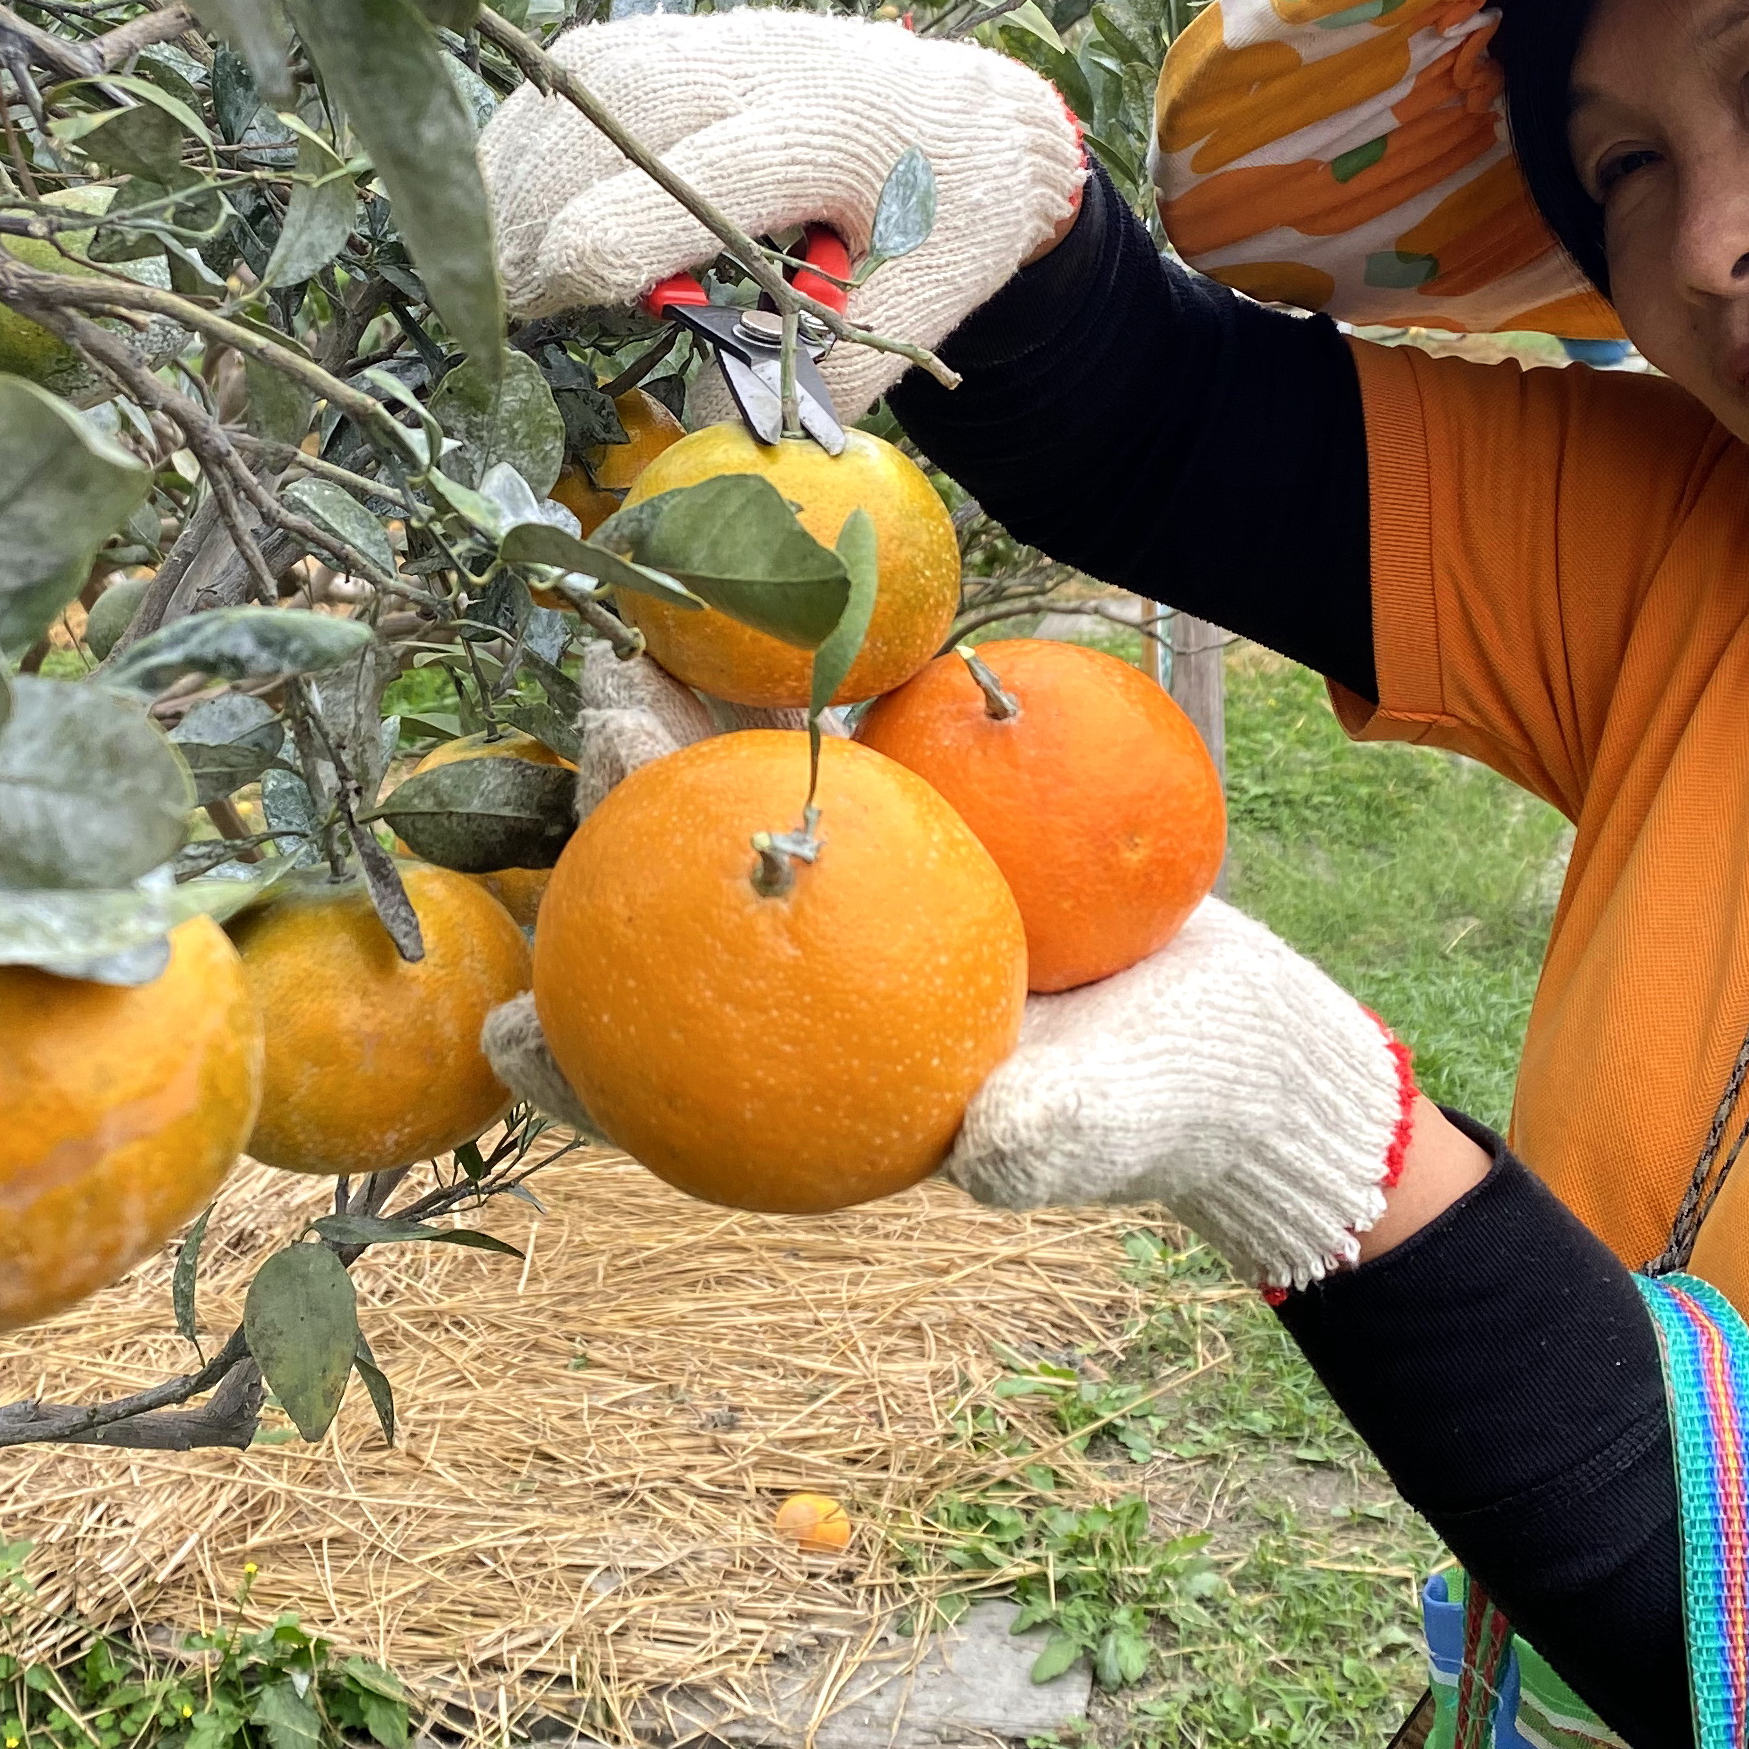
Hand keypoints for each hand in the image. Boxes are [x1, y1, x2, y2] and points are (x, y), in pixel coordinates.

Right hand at [477, 11, 1087, 416]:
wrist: (976, 112)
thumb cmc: (954, 211)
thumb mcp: (931, 295)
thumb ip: (840, 368)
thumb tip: (715, 427)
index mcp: (830, 129)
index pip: (679, 184)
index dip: (593, 254)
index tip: (546, 316)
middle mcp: (758, 63)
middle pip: (604, 128)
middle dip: (536, 221)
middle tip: (506, 308)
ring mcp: (709, 37)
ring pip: (572, 90)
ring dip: (515, 177)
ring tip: (500, 264)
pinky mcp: (676, 35)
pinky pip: (571, 73)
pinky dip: (526, 138)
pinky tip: (514, 204)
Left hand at [483, 650, 1427, 1286]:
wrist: (1236, 1029)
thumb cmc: (1163, 1103)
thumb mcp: (1113, 1124)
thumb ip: (1050, 1138)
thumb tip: (986, 1146)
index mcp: (803, 1080)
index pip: (662, 1087)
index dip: (576, 1070)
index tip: (511, 1031)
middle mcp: (797, 977)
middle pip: (668, 900)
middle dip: (608, 820)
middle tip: (594, 729)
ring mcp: (847, 888)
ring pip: (730, 799)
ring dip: (683, 719)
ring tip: (642, 640)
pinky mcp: (905, 818)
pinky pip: (840, 743)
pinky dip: (808, 680)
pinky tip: (786, 603)